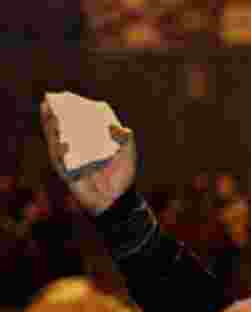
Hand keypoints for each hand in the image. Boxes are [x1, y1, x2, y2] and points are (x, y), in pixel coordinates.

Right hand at [40, 100, 136, 215]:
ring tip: (50, 116)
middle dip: (53, 116)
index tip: (65, 97)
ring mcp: (70, 162)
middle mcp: (76, 150)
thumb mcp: (128, 155)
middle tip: (49, 101)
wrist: (118, 202)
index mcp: (88, 143)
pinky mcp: (67, 175)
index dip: (69, 111)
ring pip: (55, 143)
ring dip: (51, 130)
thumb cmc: (123, 178)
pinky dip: (60, 152)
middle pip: (61, 130)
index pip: (76, 124)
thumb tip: (118, 126)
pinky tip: (62, 142)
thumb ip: (126, 140)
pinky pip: (60, 162)